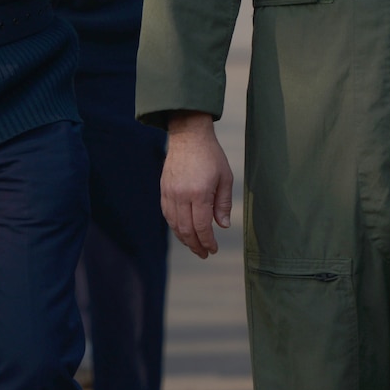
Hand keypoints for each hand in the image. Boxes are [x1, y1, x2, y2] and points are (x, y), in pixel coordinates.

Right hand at [160, 112, 232, 258]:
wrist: (188, 135)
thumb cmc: (210, 155)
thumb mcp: (225, 178)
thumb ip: (223, 203)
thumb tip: (222, 226)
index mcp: (199, 193)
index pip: (201, 226)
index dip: (207, 242)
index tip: (213, 249)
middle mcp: (181, 195)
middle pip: (186, 229)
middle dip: (196, 245)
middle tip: (204, 254)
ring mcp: (170, 193)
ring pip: (174, 224)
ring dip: (184, 239)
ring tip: (194, 246)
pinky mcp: (164, 189)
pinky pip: (167, 214)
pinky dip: (175, 226)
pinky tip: (183, 231)